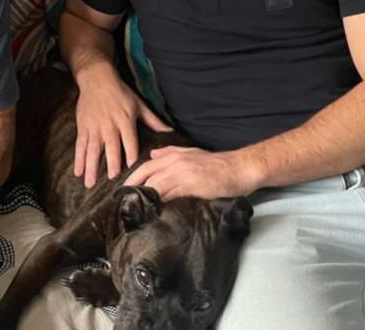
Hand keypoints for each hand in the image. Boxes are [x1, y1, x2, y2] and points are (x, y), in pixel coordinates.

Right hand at [74, 62, 170, 187]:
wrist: (97, 79)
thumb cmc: (121, 93)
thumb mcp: (139, 104)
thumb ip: (153, 121)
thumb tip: (170, 132)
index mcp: (125, 120)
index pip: (129, 138)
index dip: (130, 151)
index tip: (131, 165)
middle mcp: (109, 125)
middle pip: (110, 146)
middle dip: (111, 162)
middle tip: (111, 178)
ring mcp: (94, 127)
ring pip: (92, 149)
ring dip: (91, 166)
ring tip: (90, 183)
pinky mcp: (83, 127)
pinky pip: (80, 146)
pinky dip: (78, 159)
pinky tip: (78, 173)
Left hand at [123, 146, 259, 200]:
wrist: (240, 168)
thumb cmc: (218, 164)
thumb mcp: (192, 153)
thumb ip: (171, 153)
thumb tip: (153, 154)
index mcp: (174, 155)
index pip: (146, 166)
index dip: (133, 178)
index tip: (124, 190)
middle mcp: (176, 162)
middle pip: (147, 175)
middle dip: (134, 188)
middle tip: (124, 202)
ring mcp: (183, 173)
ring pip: (156, 185)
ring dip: (145, 197)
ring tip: (136, 209)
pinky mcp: (193, 185)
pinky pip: (172, 194)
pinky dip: (161, 202)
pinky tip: (156, 211)